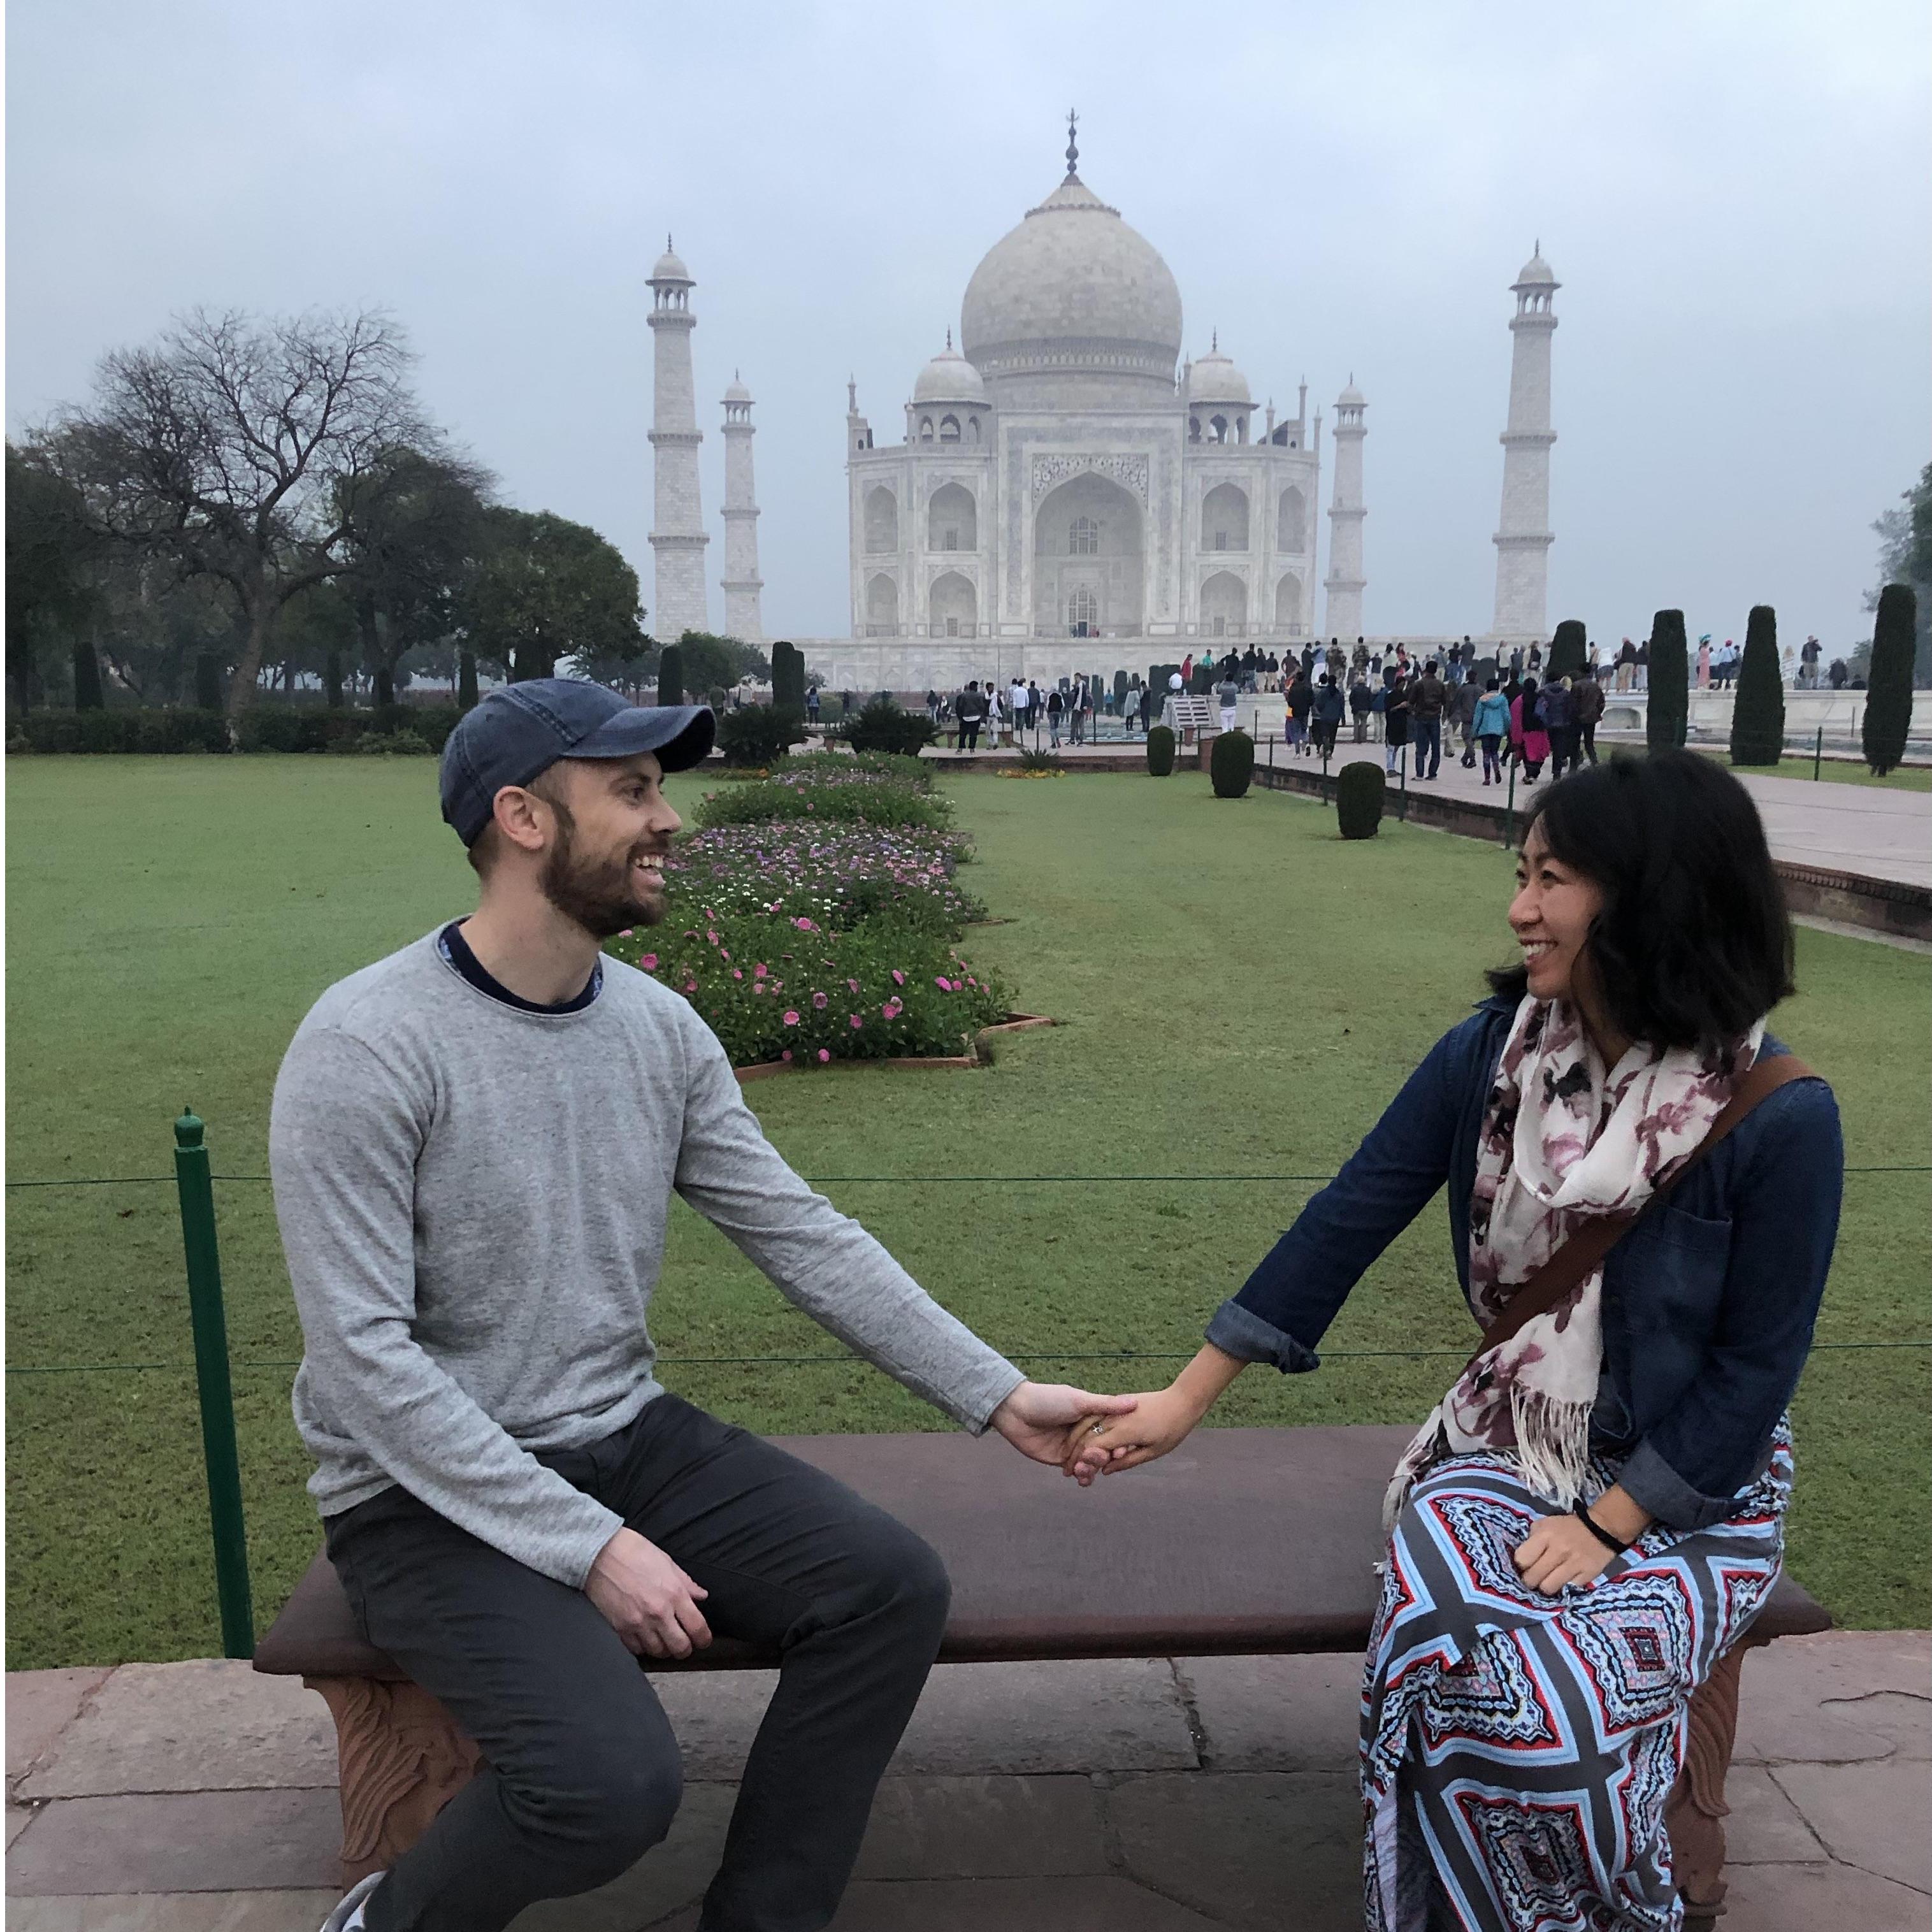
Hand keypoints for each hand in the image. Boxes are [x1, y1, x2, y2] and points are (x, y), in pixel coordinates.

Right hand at [585, 1526, 711, 1658]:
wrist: (599, 1553)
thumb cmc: (633, 1552)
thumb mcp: (667, 1562)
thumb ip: (686, 1583)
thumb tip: (701, 1596)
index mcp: (674, 1593)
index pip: (697, 1627)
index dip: (704, 1638)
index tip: (703, 1640)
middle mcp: (658, 1612)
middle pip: (680, 1647)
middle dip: (685, 1649)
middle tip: (685, 1644)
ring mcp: (638, 1623)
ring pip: (658, 1652)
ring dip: (664, 1649)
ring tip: (664, 1641)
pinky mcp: (620, 1628)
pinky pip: (636, 1650)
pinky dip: (643, 1647)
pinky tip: (645, 1638)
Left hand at [989, 1381, 1137, 1475]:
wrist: (1016, 1410)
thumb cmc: (1048, 1399)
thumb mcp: (1079, 1401)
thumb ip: (1106, 1405)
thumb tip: (1135, 1402)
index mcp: (1092, 1416)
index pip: (1113, 1433)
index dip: (1119, 1443)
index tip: (1123, 1450)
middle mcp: (1085, 1432)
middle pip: (1103, 1450)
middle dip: (1103, 1457)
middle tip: (1099, 1458)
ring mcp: (1073, 1447)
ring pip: (1091, 1463)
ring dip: (1092, 1468)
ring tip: (1085, 1469)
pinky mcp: (1060, 1459)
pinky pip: (1076, 1471)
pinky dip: (1083, 1477)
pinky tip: (1083, 1479)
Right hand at [1061, 1385, 1202, 1479]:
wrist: (1181, 1400)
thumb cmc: (1172, 1429)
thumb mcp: (1153, 1452)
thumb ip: (1127, 1461)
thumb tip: (1105, 1471)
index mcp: (1124, 1431)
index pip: (1093, 1447)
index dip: (1082, 1461)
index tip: (1075, 1473)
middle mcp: (1116, 1417)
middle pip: (1087, 1435)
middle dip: (1074, 1453)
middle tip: (1067, 1470)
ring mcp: (1116, 1408)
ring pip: (1088, 1423)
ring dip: (1077, 1440)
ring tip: (1071, 1455)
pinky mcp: (1118, 1403)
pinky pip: (1097, 1415)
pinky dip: (1087, 1428)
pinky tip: (1083, 1438)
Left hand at [1512, 1512, 1618, 1595]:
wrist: (1600, 1529)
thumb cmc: (1567, 1527)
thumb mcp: (1545, 1524)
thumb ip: (1531, 1539)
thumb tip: (1521, 1559)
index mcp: (1545, 1535)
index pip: (1522, 1559)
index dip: (1521, 1565)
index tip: (1524, 1566)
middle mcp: (1558, 1550)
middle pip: (1533, 1577)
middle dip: (1529, 1580)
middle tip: (1533, 1578)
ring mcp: (1574, 1564)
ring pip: (1549, 1588)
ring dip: (1544, 1588)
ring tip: (1546, 1583)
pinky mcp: (1587, 1575)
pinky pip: (1567, 1590)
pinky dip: (1563, 1588)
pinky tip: (1562, 1582)